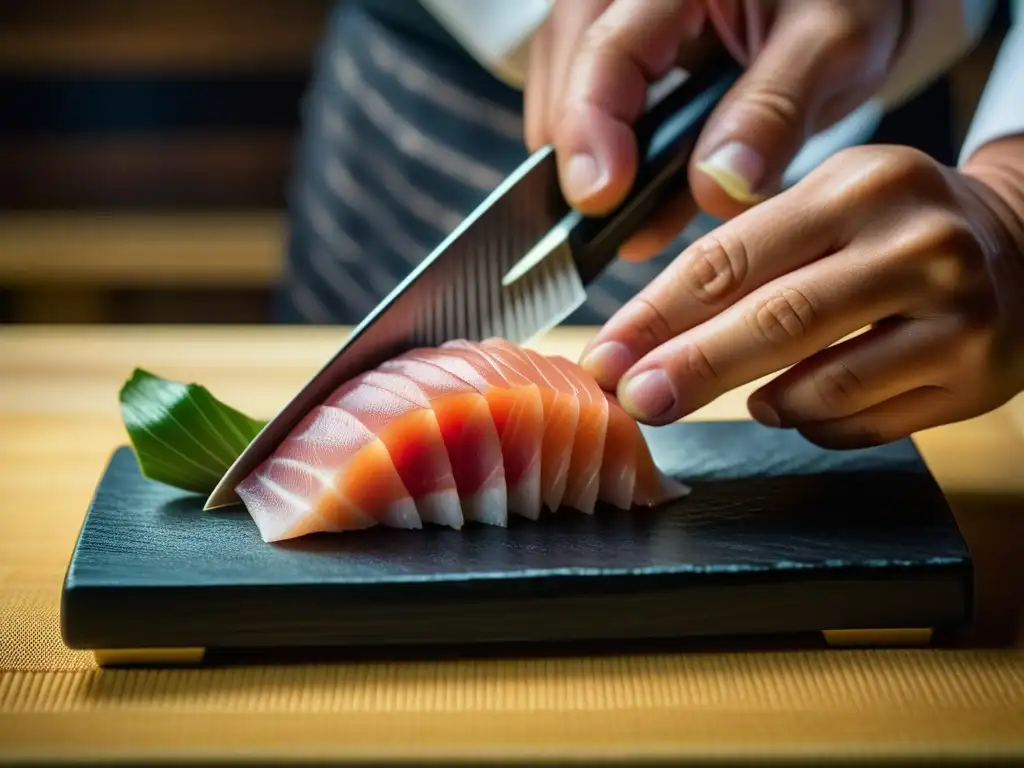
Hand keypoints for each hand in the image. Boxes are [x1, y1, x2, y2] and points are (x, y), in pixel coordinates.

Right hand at [524, 0, 906, 260]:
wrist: (831, 6)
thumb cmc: (837, 4)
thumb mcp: (830, 43)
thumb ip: (774, 109)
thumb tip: (718, 188)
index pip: (607, 52)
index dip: (592, 131)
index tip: (602, 198)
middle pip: (568, 84)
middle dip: (585, 162)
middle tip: (615, 233)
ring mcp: (609, 23)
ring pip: (566, 105)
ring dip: (596, 169)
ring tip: (632, 227)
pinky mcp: (613, 59)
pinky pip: (590, 117)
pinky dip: (612, 166)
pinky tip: (638, 208)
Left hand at [577, 142, 1023, 447]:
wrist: (1021, 244)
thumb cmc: (889, 229)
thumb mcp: (822, 206)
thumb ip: (742, 259)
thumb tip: (642, 338)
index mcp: (857, 188)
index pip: (732, 258)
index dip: (656, 317)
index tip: (607, 357)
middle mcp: (914, 247)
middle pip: (775, 322)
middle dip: (691, 370)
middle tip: (637, 401)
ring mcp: (955, 317)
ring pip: (821, 388)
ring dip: (762, 403)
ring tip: (747, 398)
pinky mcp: (974, 378)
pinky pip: (861, 425)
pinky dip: (812, 423)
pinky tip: (802, 403)